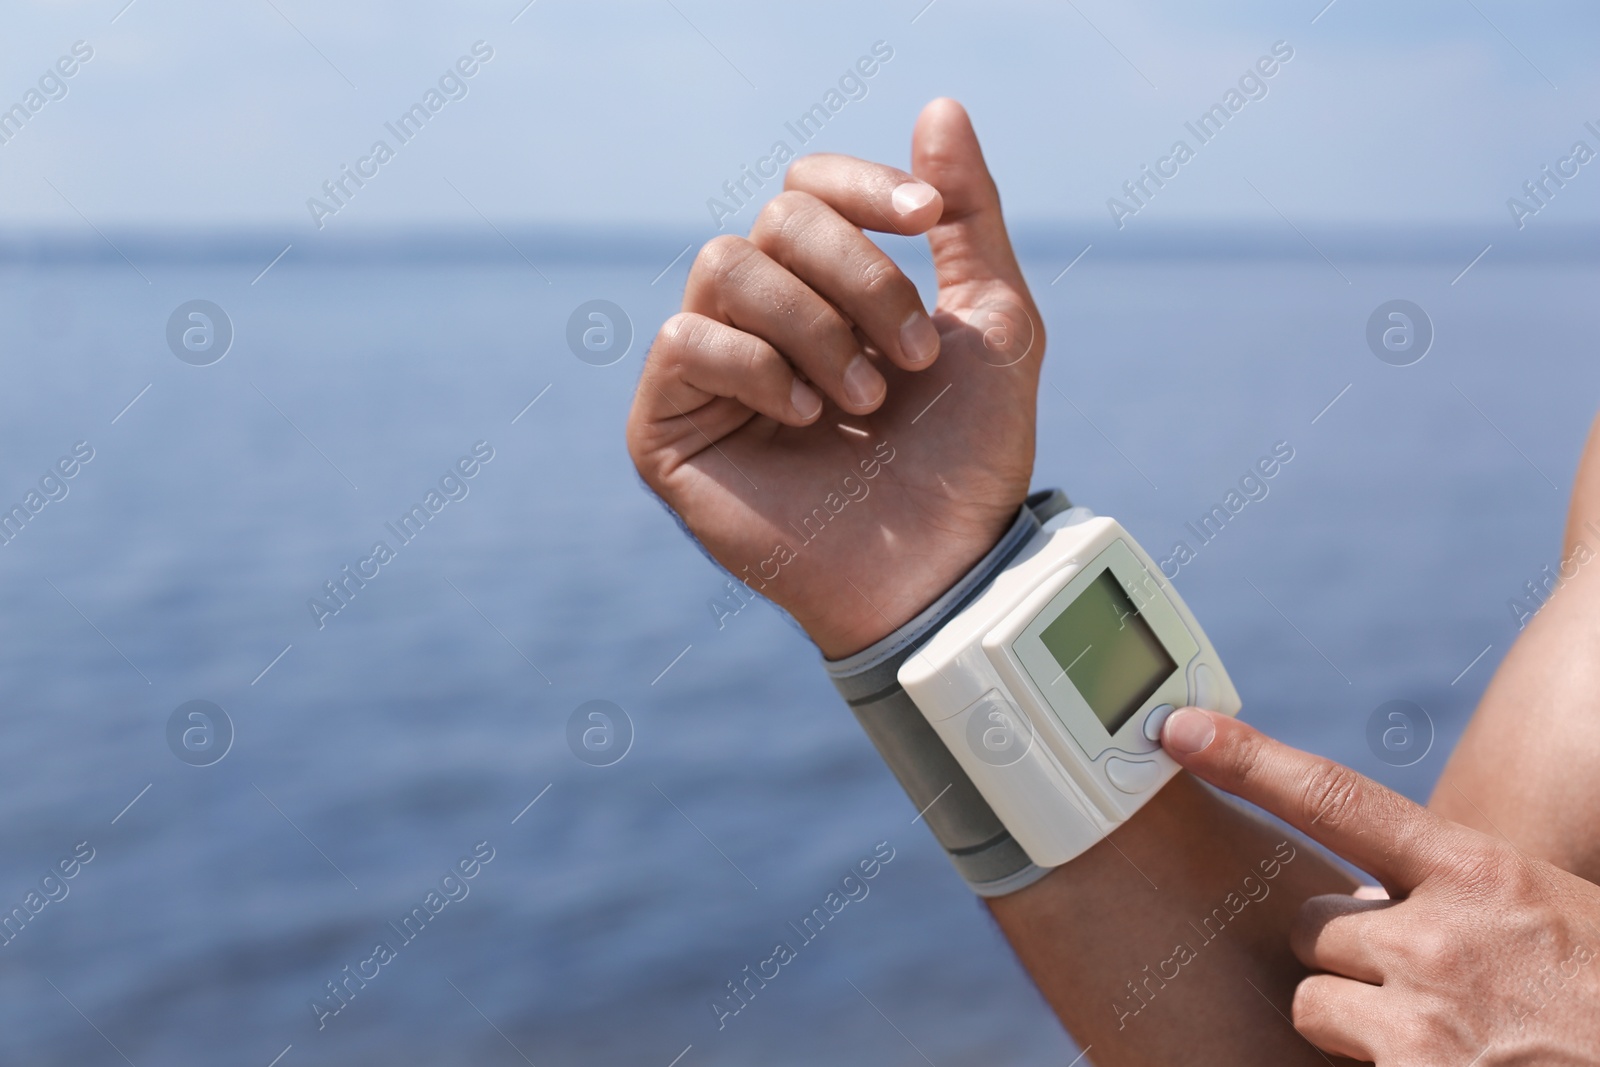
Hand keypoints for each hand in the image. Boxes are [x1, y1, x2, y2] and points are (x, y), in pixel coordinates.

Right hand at [626, 98, 1043, 657]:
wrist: (941, 568)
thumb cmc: (967, 459)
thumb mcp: (995, 323)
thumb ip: (969, 217)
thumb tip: (939, 105)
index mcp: (828, 288)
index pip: (808, 185)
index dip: (863, 187)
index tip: (928, 222)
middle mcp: (762, 317)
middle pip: (775, 217)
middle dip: (859, 274)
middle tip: (912, 356)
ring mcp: (710, 370)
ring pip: (727, 266)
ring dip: (814, 325)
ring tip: (862, 400)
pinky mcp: (667, 426)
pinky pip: (685, 341)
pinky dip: (755, 367)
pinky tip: (805, 419)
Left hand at [1161, 707, 1599, 1064]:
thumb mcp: (1547, 920)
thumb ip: (1454, 898)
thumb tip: (1361, 896)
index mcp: (1481, 875)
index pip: (1337, 800)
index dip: (1248, 760)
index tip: (1178, 728)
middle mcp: (1441, 937)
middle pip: (1313, 926)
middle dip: (1349, 956)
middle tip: (1427, 986)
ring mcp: (1425, 1022)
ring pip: (1316, 1003)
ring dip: (1360, 1024)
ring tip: (1447, 1041)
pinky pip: (1344, 1065)